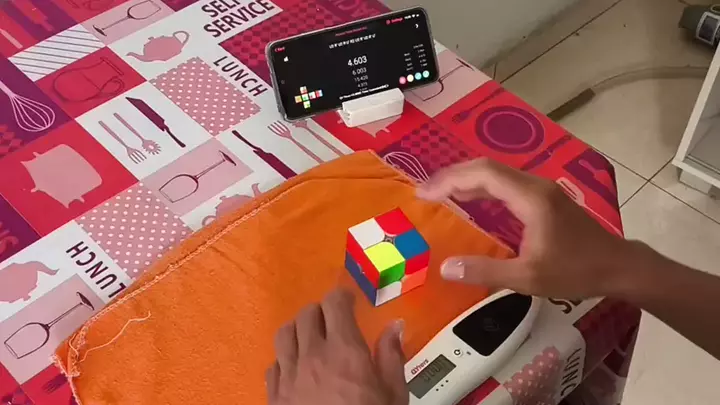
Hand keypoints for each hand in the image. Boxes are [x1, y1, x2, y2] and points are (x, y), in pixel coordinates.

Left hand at [267, 289, 408, 404]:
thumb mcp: (394, 397)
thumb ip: (392, 357)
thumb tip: (395, 326)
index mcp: (345, 352)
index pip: (334, 304)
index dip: (342, 296)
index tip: (350, 300)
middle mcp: (312, 356)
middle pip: (307, 314)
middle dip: (321, 311)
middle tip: (334, 320)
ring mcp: (288, 377)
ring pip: (284, 334)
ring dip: (298, 329)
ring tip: (311, 338)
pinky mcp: (273, 397)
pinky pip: (273, 365)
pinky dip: (284, 360)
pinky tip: (296, 370)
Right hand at [417, 158, 632, 298]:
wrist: (619, 267)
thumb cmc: (576, 271)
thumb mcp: (528, 277)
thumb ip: (486, 271)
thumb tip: (445, 267)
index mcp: (530, 198)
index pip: (483, 175)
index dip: (450, 180)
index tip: (424, 193)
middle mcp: (534, 185)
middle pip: (486, 168)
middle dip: (452, 176)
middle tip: (424, 192)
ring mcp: (540, 189)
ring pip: (496, 174)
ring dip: (466, 180)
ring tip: (438, 194)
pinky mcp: (543, 198)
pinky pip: (505, 184)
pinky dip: (481, 188)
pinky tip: (469, 200)